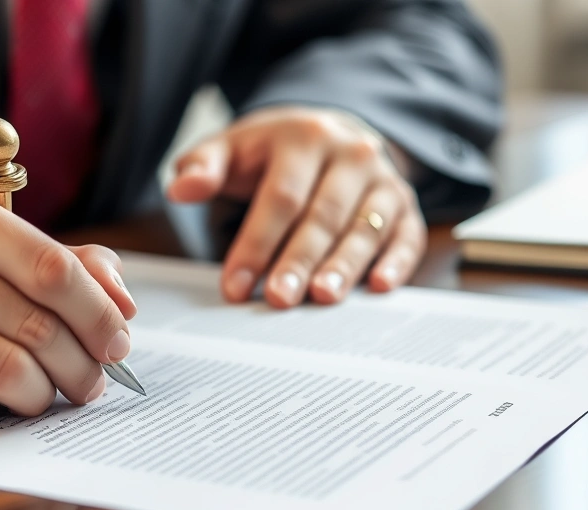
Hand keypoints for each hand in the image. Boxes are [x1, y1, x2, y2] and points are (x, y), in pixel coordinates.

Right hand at [0, 175, 136, 431]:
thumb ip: (45, 256)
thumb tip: (120, 295)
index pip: (49, 265)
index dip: (98, 311)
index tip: (117, 340)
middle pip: (33, 323)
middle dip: (80, 364)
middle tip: (91, 381)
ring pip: (4, 370)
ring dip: (41, 394)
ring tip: (46, 395)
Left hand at [168, 106, 426, 306]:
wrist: (326, 134)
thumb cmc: (271, 152)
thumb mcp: (231, 148)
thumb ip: (202, 167)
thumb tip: (181, 188)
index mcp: (304, 138)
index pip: (280, 198)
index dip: (256, 244)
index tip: (235, 285)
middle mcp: (351, 154)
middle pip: (322, 216)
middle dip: (298, 261)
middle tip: (279, 298)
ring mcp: (383, 179)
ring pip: (365, 228)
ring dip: (344, 266)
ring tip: (323, 298)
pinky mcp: (405, 204)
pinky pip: (406, 234)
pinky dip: (396, 262)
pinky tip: (379, 287)